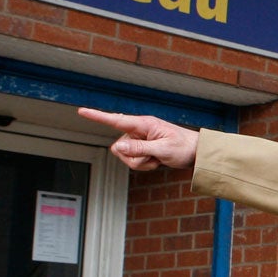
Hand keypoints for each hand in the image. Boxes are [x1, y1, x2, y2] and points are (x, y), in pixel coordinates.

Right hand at [78, 108, 198, 170]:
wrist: (195, 153)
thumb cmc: (183, 147)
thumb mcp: (162, 149)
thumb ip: (139, 148)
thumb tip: (116, 146)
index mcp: (144, 124)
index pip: (116, 120)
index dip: (97, 116)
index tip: (81, 111)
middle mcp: (138, 130)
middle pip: (119, 148)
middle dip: (134, 158)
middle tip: (155, 157)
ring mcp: (139, 140)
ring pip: (125, 157)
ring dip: (141, 163)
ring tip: (158, 158)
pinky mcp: (141, 148)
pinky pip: (132, 161)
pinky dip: (144, 165)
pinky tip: (157, 160)